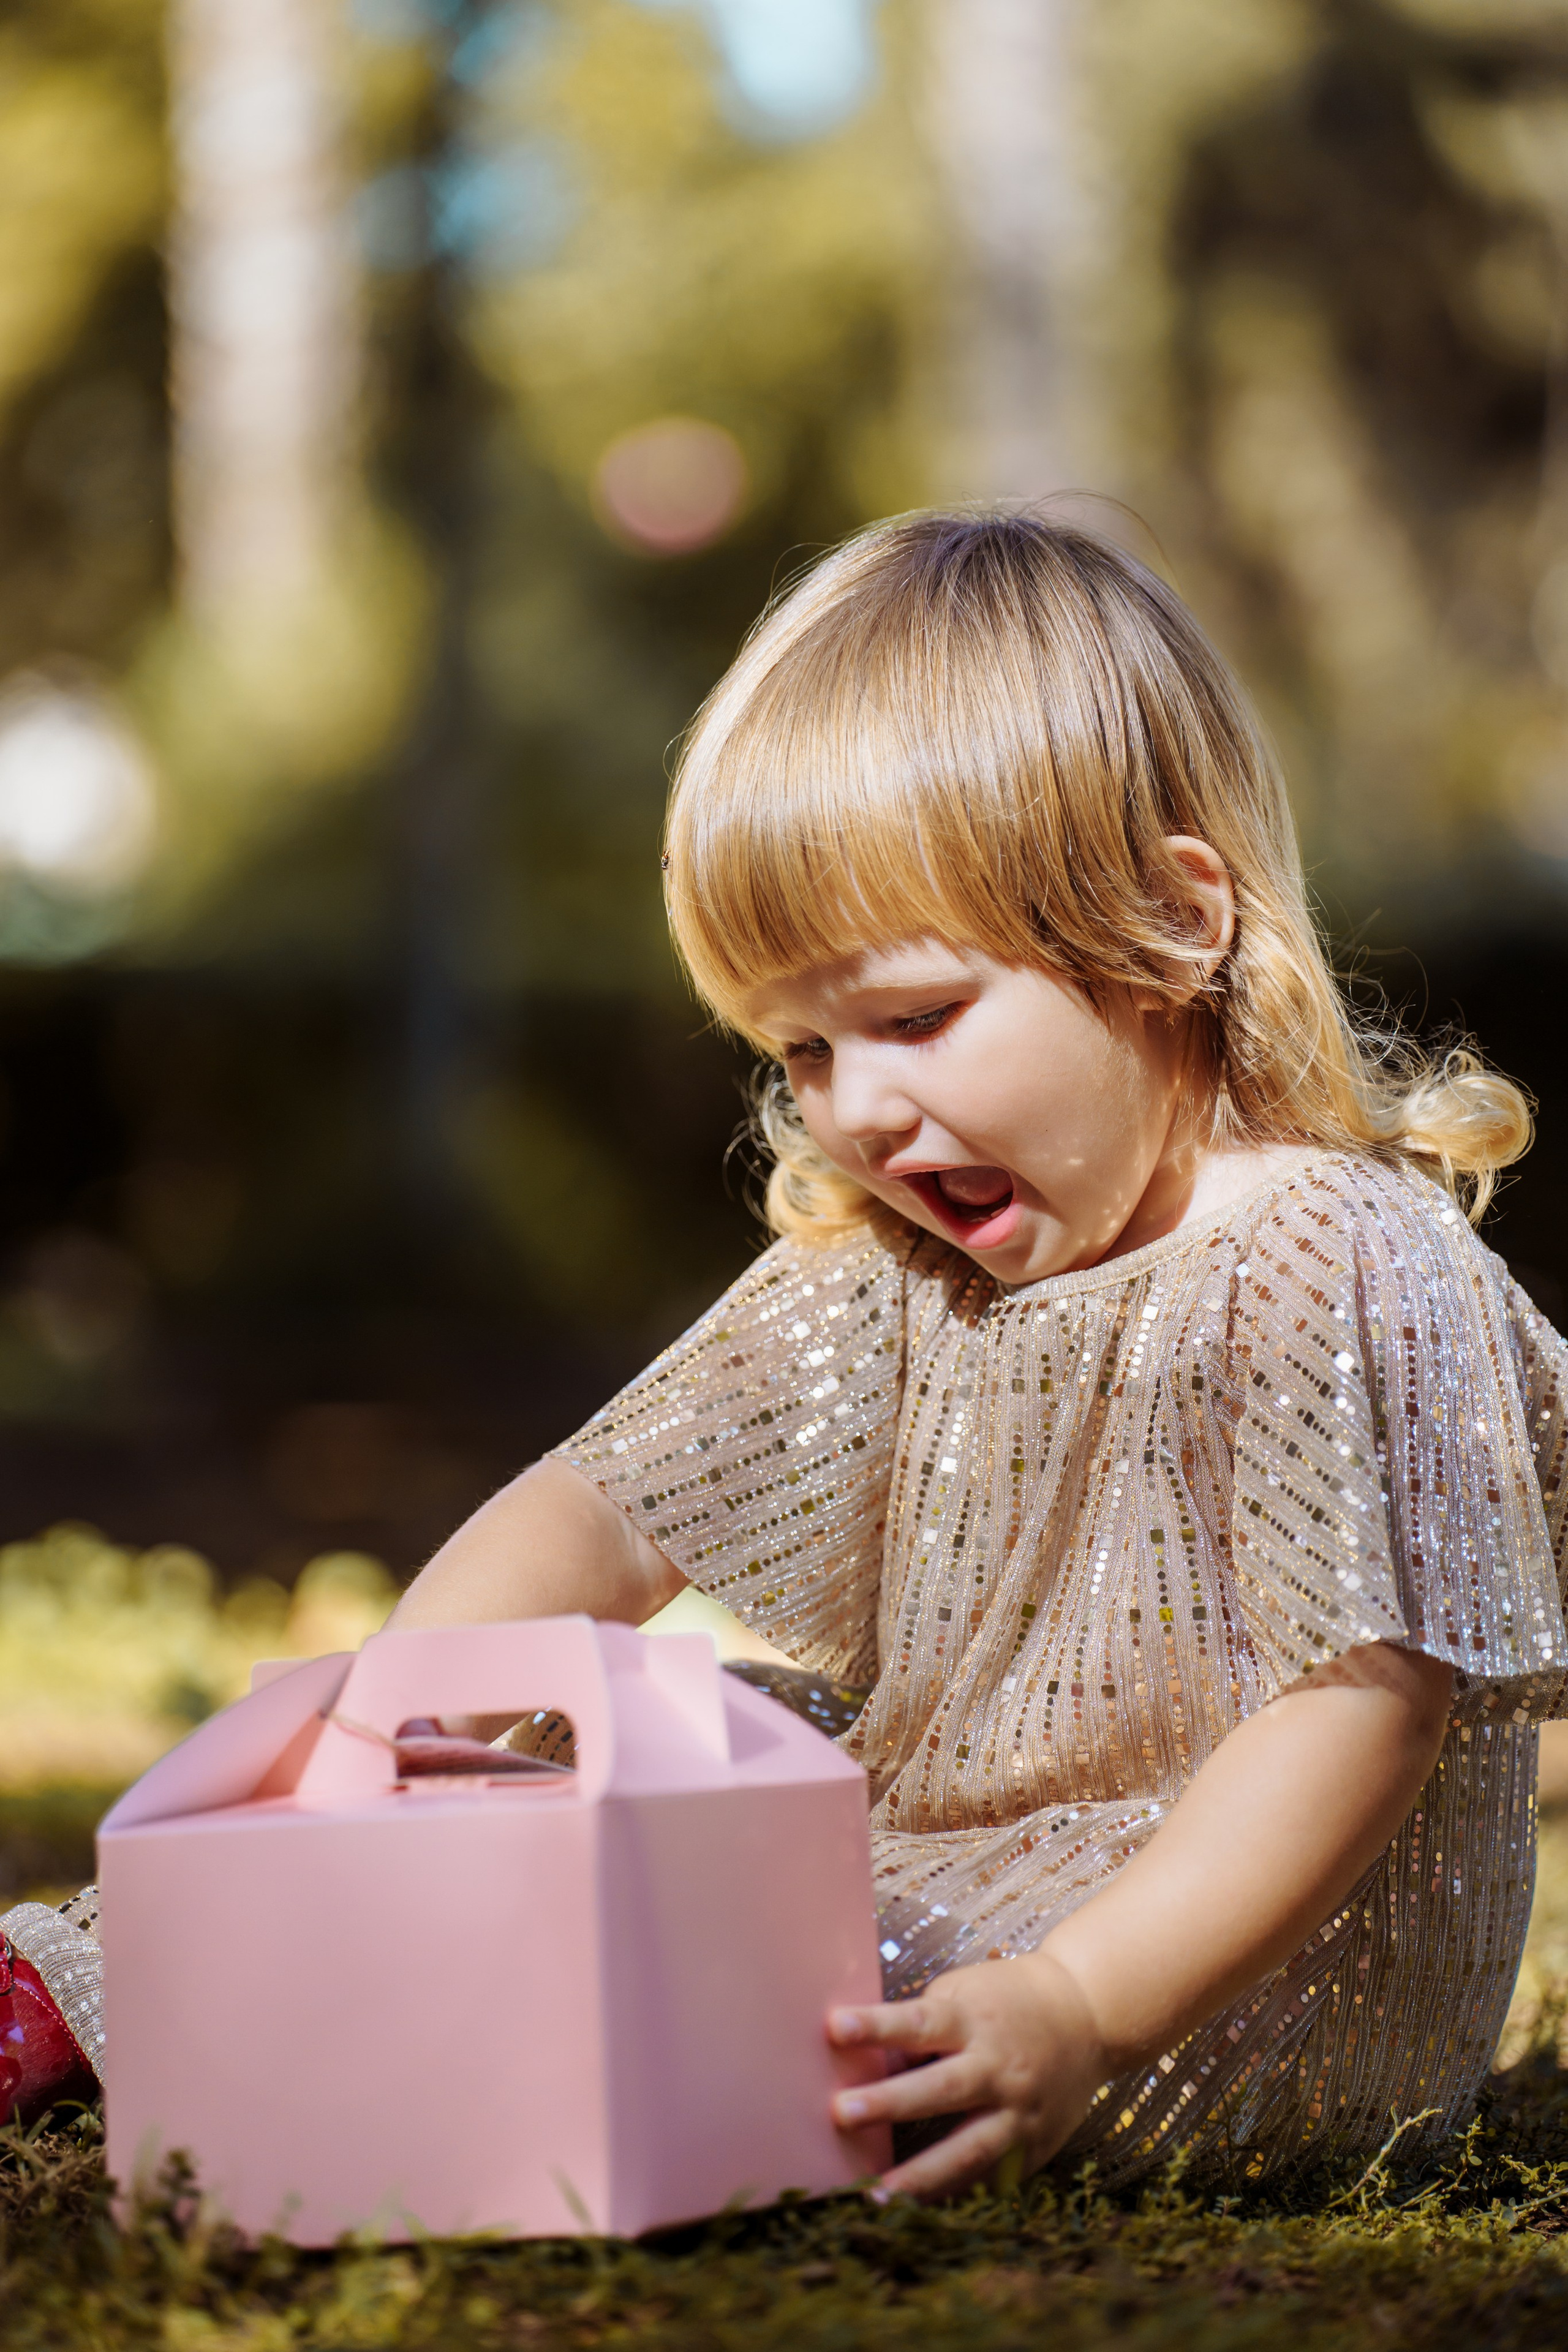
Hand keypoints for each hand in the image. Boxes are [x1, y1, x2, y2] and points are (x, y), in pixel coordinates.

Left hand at [827, 1950, 1108, 2201]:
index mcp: (974, 2021)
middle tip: (840, 2113)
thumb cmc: (1007, 2002)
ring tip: (874, 2195)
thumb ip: (920, 2031)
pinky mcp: (1033, 2147)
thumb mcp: (963, 1995)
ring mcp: (1019, 2113)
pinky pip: (990, 2179)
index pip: (920, 2023)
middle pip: (942, 2089)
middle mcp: (997, 2068)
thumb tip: (866, 2065)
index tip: (834, 2027)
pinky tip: (917, 2216)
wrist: (1087, 2017)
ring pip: (969, 2150)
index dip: (878, 2026)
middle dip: (891, 2103)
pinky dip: (954, 2197)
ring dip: (921, 2176)